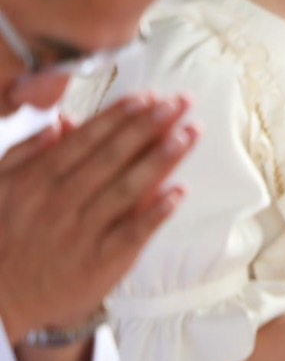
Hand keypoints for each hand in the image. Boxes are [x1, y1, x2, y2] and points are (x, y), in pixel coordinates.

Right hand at [0, 96, 196, 341]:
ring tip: (189, 134)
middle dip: (149, 126)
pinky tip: (180, 191)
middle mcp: (60, 204)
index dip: (119, 116)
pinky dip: (156, 212)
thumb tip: (61, 123)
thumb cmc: (3, 237)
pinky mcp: (100, 264)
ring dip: (161, 159)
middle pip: (111, 158)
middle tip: (181, 102)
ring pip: (126, 190)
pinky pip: (132, 234)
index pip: (85, 141)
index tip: (149, 96)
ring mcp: (81, 234)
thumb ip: (26, 154)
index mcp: (36, 182)